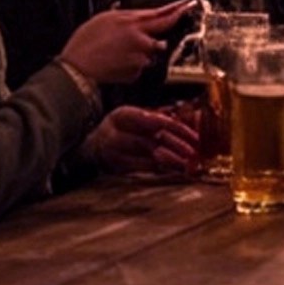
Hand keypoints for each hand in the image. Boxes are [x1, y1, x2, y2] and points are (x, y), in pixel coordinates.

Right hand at [62, 0, 198, 84]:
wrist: (78, 69)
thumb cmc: (85, 42)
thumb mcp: (104, 18)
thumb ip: (124, 16)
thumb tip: (134, 16)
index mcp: (132, 22)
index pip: (162, 14)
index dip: (177, 9)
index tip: (189, 4)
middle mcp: (141, 40)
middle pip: (163, 33)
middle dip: (166, 28)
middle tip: (165, 24)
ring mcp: (141, 59)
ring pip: (151, 52)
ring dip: (144, 50)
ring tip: (122, 50)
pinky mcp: (136, 74)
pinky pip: (140, 66)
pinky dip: (134, 64)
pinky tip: (118, 61)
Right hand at [83, 105, 198, 175]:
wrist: (90, 146)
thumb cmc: (119, 128)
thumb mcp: (133, 116)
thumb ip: (155, 116)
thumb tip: (184, 115)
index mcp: (121, 115)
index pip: (152, 120)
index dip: (174, 127)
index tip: (192, 135)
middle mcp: (114, 134)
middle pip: (149, 141)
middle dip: (174, 148)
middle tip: (193, 153)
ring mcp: (113, 154)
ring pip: (146, 159)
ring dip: (170, 162)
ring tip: (187, 164)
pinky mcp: (116, 169)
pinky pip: (142, 170)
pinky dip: (159, 170)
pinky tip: (173, 170)